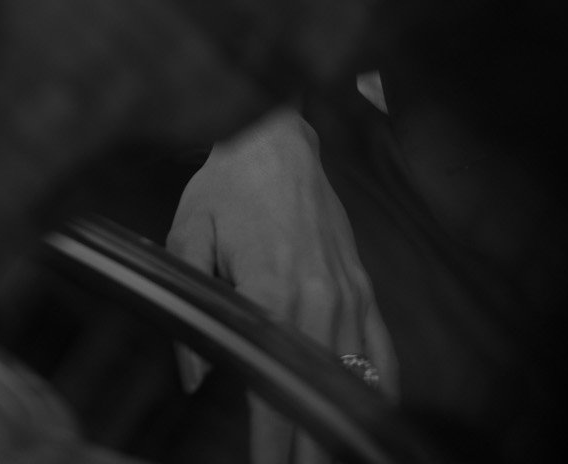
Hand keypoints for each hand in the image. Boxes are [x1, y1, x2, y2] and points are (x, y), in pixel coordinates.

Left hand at [167, 107, 397, 463]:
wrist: (275, 136)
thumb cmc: (228, 182)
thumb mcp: (186, 236)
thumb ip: (188, 314)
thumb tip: (196, 379)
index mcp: (271, 291)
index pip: (274, 389)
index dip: (271, 445)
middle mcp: (318, 298)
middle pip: (320, 396)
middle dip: (312, 449)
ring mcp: (348, 292)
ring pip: (355, 380)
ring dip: (344, 426)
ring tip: (331, 458)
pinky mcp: (362, 282)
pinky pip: (381, 348)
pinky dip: (380, 386)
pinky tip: (369, 416)